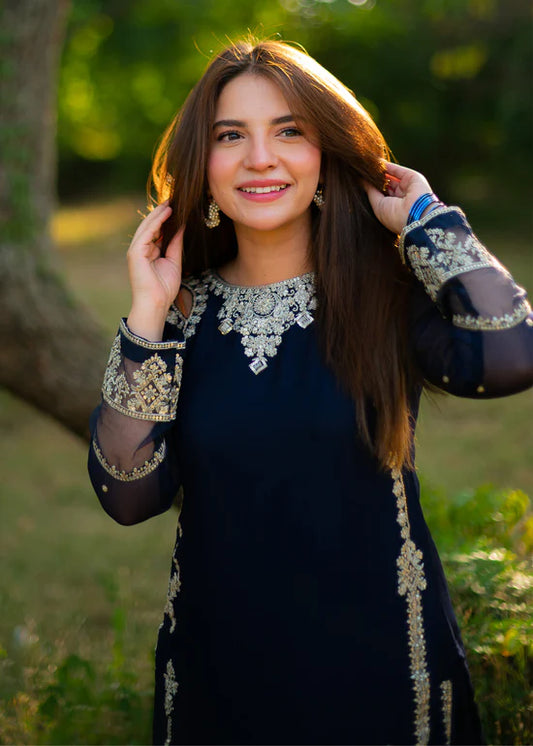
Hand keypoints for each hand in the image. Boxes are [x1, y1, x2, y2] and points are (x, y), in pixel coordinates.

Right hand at [126, 202, 183, 340]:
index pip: (157, 230)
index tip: (178, 207)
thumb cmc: (164, 288)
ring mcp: (136, 250)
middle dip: (162, 212)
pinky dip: (156, 222)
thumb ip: (175, 243)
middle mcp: (141, 248)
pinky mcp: (135, 253)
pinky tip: (166, 213)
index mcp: (149, 251)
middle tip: (174, 199)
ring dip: (159, 213)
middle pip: (151, 226)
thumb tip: (181, 226)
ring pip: (147, 226)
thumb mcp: (174, 261)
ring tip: (171, 202)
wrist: (156, 304)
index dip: (166, 218)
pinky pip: (146, 233)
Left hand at [364, 162, 432, 234]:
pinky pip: (398, 170)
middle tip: (361, 172)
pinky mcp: (413, 177)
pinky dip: (387, 166)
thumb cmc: (395, 216)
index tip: (359, 182)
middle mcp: (401, 198)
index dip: (371, 188)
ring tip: (366, 166)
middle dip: (374, 179)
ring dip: (379, 172)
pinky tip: (376, 162)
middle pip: (385, 185)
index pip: (380, 196)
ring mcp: (407, 187)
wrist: (415, 215)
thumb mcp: (378, 205)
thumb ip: (371, 191)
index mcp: (393, 209)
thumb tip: (362, 180)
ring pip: (391, 177)